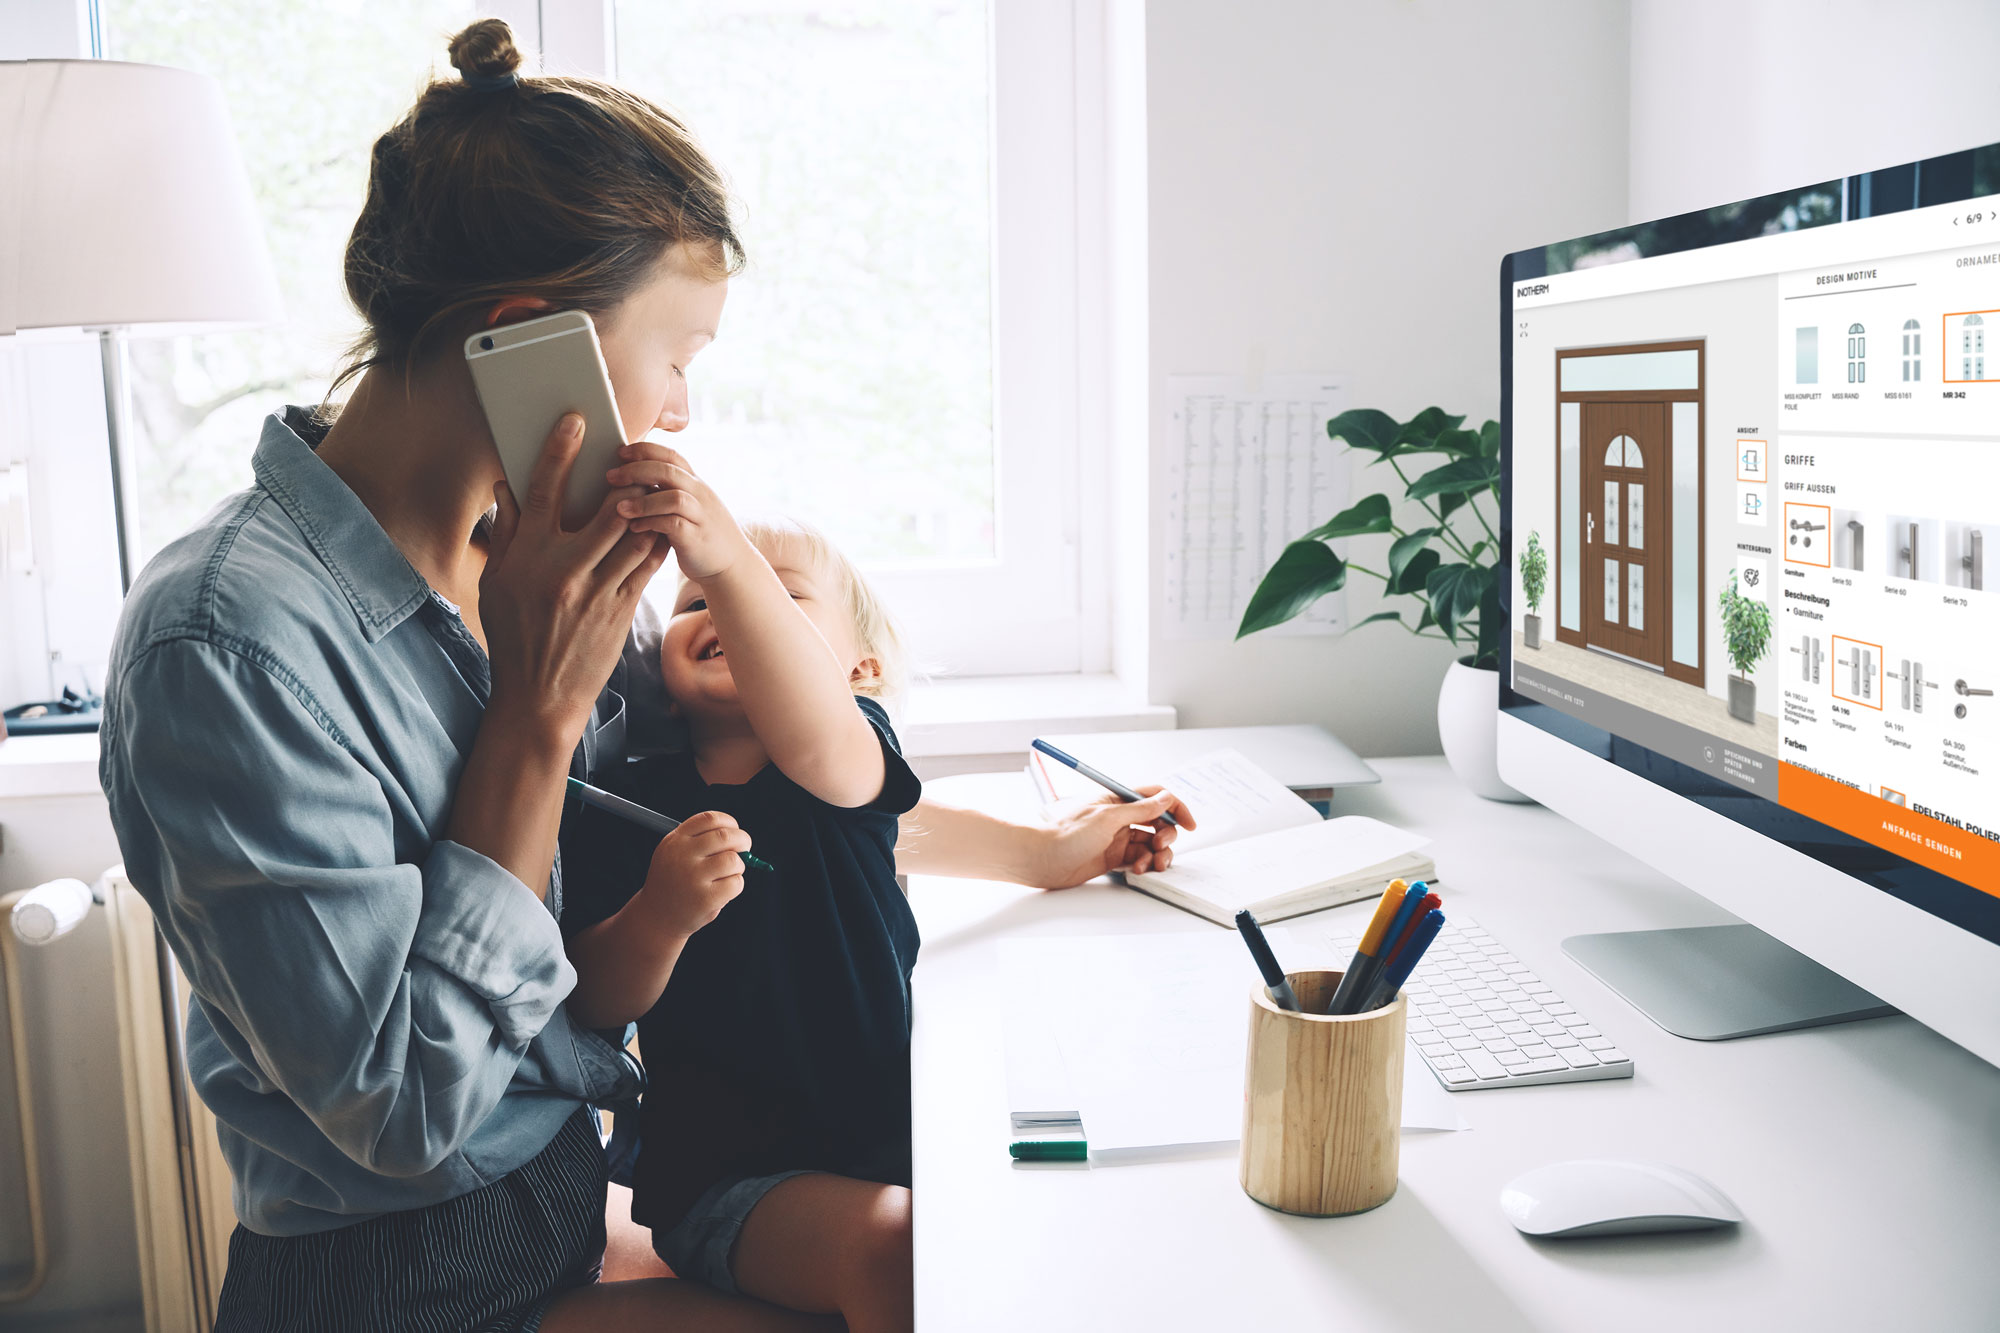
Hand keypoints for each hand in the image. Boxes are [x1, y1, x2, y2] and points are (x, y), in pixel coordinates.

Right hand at [481, 413, 670, 744]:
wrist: (539, 697)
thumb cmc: (512, 636)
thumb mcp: (496, 584)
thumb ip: (507, 534)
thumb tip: (508, 487)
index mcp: (526, 558)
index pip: (542, 491)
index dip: (559, 451)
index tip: (576, 422)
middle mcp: (563, 570)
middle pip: (602, 507)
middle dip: (620, 476)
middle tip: (629, 452)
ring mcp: (596, 592)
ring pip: (631, 534)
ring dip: (645, 506)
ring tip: (651, 484)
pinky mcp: (620, 611)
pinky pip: (644, 565)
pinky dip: (653, 541)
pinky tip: (659, 524)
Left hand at [605, 442, 753, 581]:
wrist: (731, 565)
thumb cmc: (699, 533)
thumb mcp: (687, 505)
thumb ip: (666, 490)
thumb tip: (630, 478)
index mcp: (695, 483)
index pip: (671, 455)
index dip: (644, 450)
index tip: (620, 453)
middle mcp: (700, 495)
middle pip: (669, 471)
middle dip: (636, 470)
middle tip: (610, 477)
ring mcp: (701, 516)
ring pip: (673, 498)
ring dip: (643, 501)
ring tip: (619, 508)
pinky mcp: (697, 538)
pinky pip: (674, 525)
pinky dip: (651, 524)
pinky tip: (635, 528)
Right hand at [639, 810, 750, 936]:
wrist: (656, 917)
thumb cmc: (675, 881)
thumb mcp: (676, 854)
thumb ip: (702, 841)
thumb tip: (740, 840)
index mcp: (675, 841)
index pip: (709, 819)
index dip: (729, 822)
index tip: (734, 830)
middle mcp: (682, 856)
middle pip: (725, 836)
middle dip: (743, 840)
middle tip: (745, 848)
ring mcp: (692, 878)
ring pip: (733, 860)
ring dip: (738, 866)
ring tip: (729, 874)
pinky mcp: (704, 899)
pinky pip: (736, 883)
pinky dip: (736, 885)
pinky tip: (723, 891)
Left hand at [1026, 786, 1193, 889]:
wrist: (1041, 859)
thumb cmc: (1066, 834)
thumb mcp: (1108, 817)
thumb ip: (1140, 809)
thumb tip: (1166, 798)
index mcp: (1118, 799)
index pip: (1155, 796)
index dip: (1176, 808)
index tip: (1190, 823)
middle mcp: (1119, 816)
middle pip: (1157, 822)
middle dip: (1167, 835)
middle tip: (1161, 845)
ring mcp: (1117, 838)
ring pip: (1150, 843)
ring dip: (1158, 854)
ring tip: (1152, 863)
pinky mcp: (1113, 858)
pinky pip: (1139, 859)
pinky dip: (1144, 864)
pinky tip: (1137, 870)